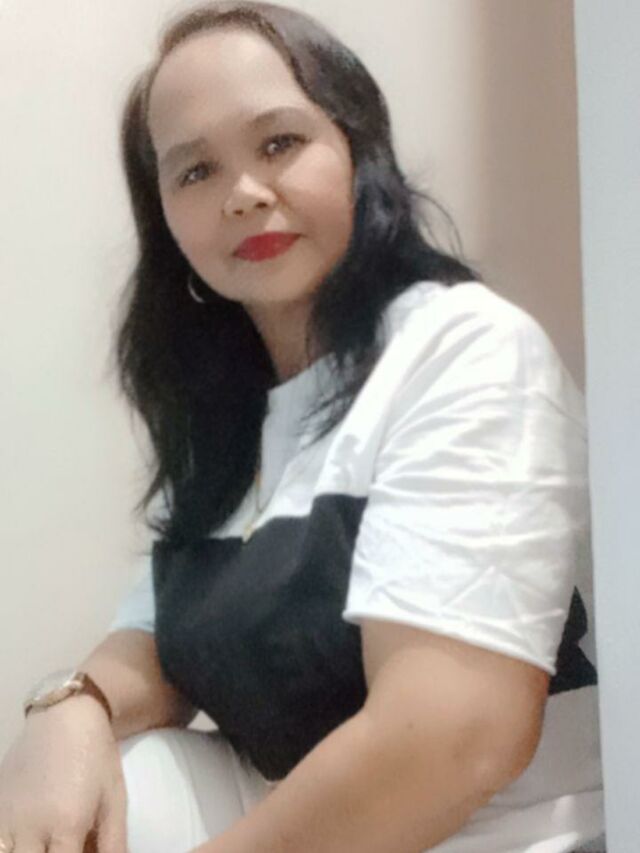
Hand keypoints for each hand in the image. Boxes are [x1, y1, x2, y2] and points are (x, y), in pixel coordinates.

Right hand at [0, 696, 126, 851]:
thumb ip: (113, 844)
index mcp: (66, 825)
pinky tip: (26, 840)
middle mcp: (30, 828)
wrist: (65, 716)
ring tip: (44, 843)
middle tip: (62, 848)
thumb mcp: (114, 800)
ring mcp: (5, 819)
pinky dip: (7, 844)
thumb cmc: (97, 757)